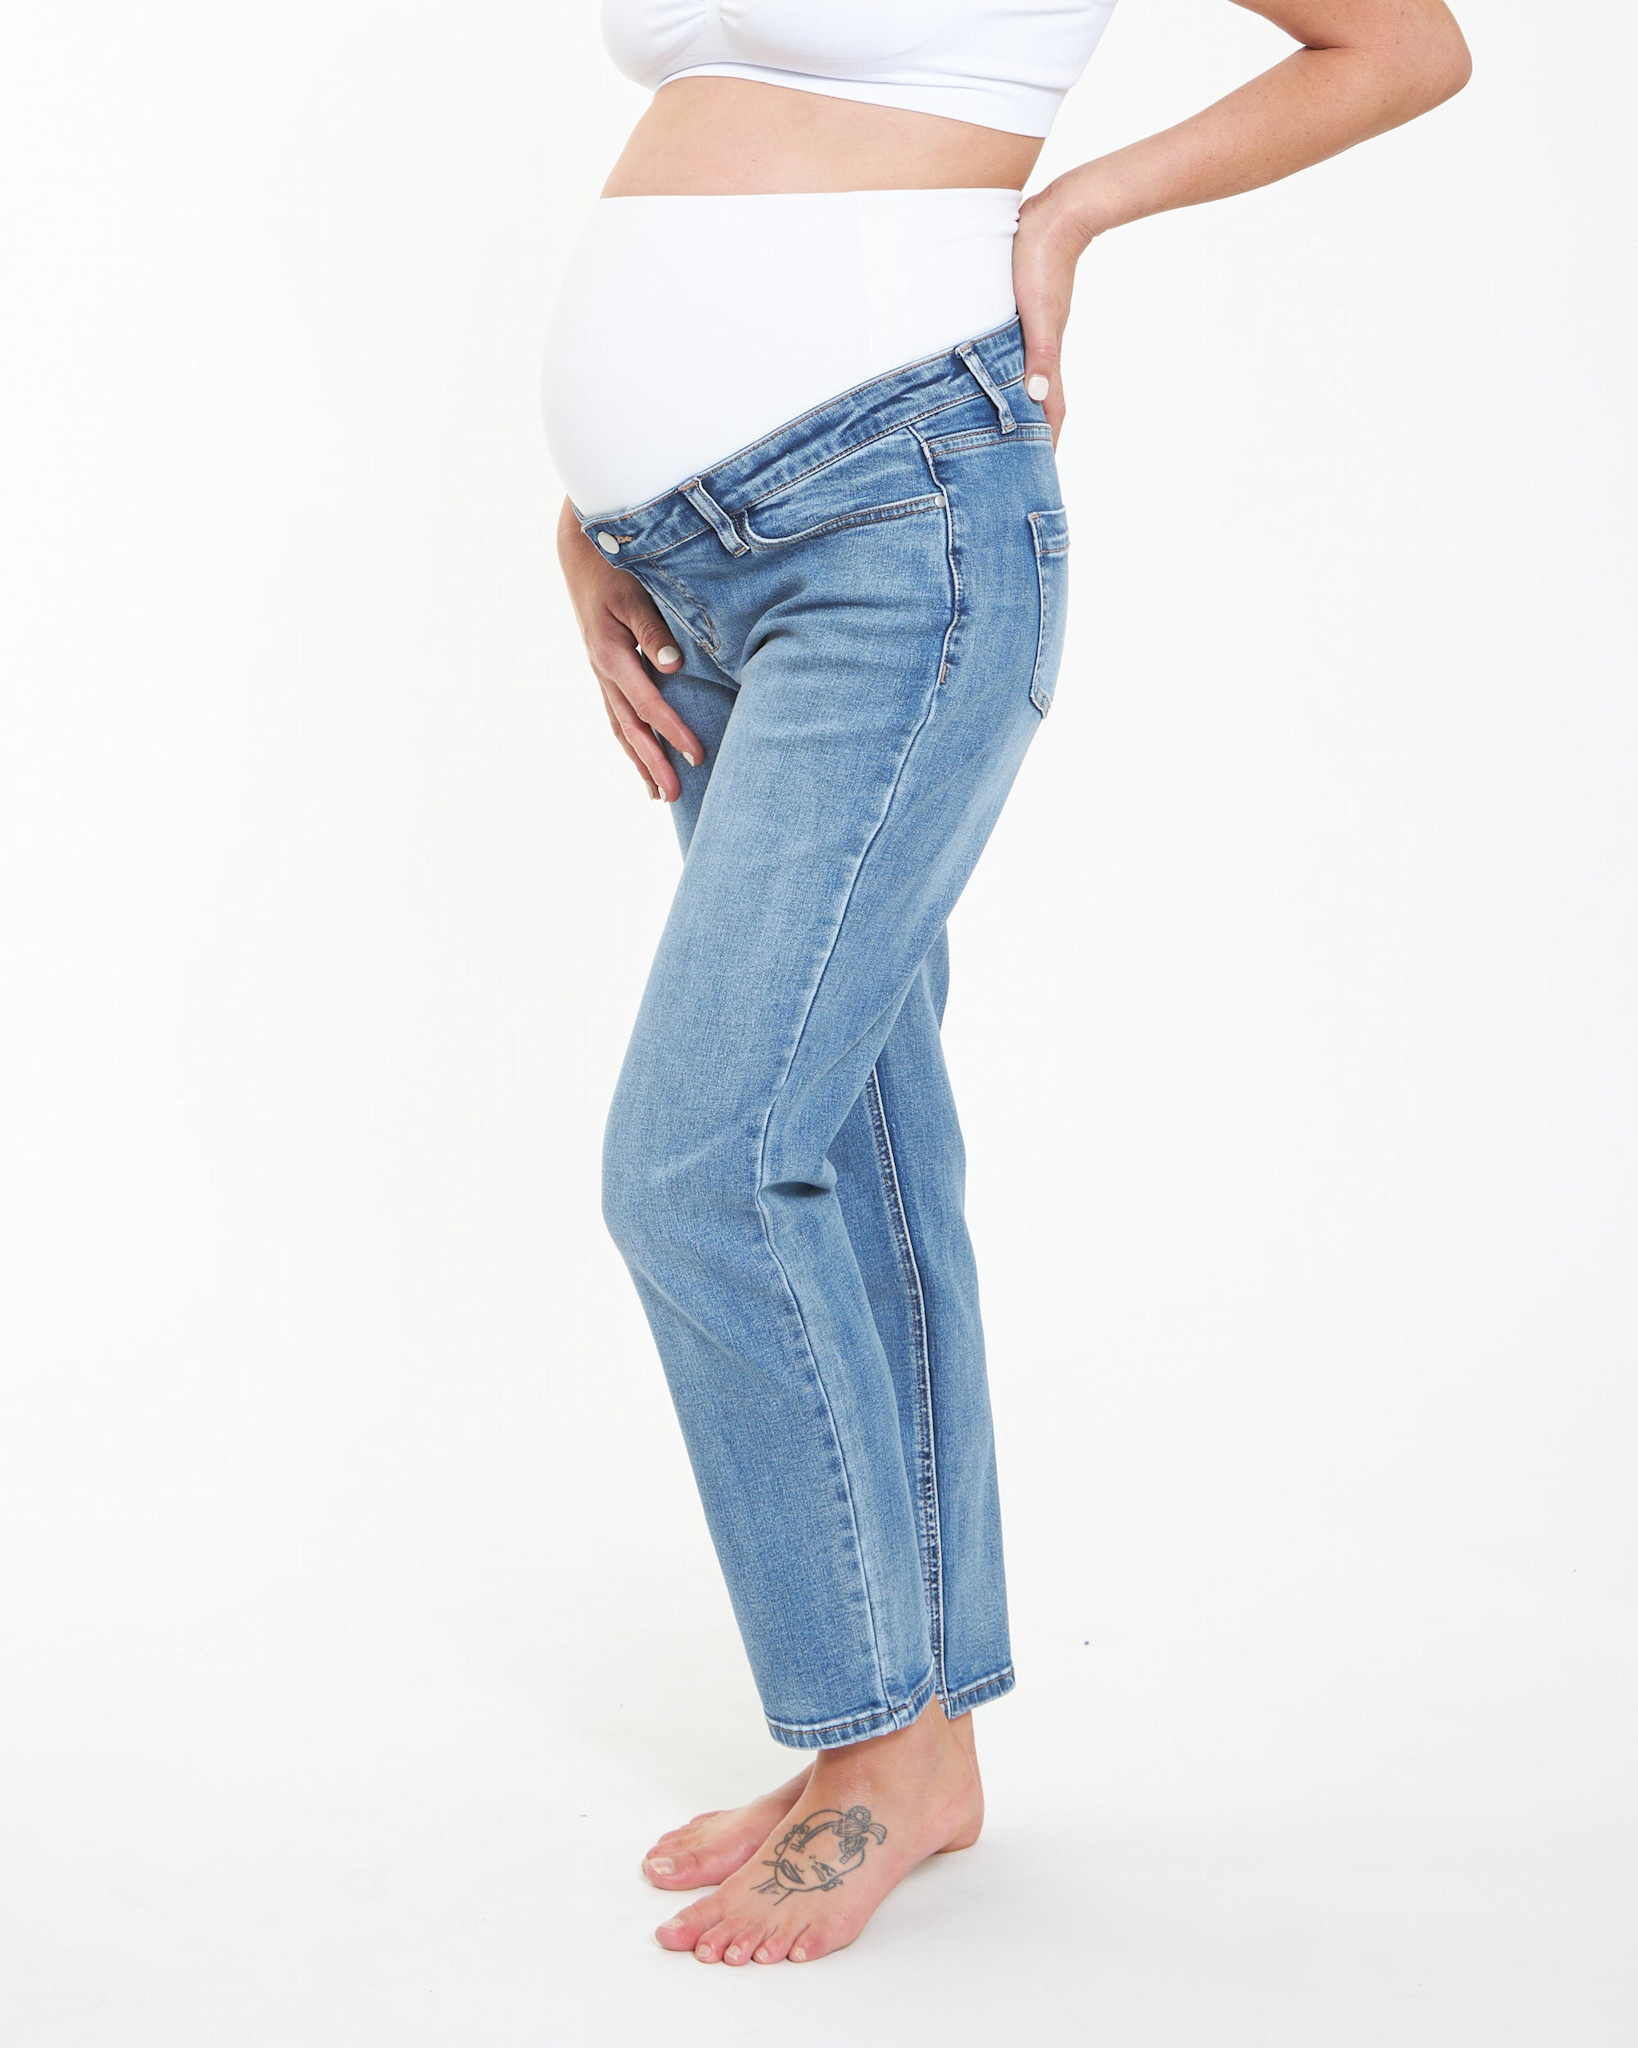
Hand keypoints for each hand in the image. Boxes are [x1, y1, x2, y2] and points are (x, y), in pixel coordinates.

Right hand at [556, 498, 703, 800]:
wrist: (583, 552)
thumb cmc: (615, 568)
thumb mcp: (635, 594)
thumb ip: (654, 630)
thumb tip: (672, 665)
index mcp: (612, 655)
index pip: (649, 705)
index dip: (673, 732)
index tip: (697, 755)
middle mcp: (603, 671)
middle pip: (631, 728)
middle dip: (654, 763)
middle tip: (675, 795)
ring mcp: (601, 673)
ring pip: (620, 727)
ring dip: (639, 761)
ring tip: (657, 793)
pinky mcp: (605, 670)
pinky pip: (617, 715)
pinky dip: (630, 741)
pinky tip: (642, 758)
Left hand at [1011, 184, 1100, 448]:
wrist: (1058, 210)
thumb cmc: (1043, 257)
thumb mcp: (1038, 309)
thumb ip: (1038, 352)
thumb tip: (1036, 394)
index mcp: (1046, 351)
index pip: (1050, 407)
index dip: (1045, 439)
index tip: (1037, 471)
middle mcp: (1041, 345)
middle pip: (1037, 397)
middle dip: (1028, 429)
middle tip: (1014, 460)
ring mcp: (1033, 329)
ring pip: (1024, 375)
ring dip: (1015, 401)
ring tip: (1000, 426)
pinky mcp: (1023, 310)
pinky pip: (1013, 352)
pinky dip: (1005, 371)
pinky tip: (989, 374)